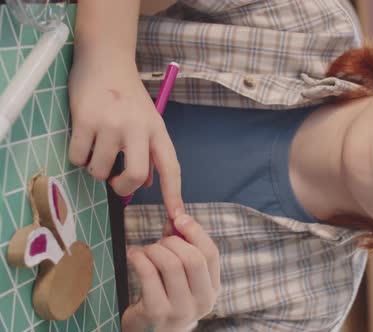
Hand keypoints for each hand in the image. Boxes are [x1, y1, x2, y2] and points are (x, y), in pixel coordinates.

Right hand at [68, 57, 182, 217]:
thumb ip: (150, 151)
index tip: (176, 217)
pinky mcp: (85, 121)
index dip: (174, 195)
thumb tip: (150, 183)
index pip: (171, 169)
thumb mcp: (149, 121)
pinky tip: (84, 139)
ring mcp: (111, 125)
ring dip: (96, 169)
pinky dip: (78, 156)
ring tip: (97, 150)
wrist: (106, 60)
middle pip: (136, 177)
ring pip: (101, 171)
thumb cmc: (128, 95)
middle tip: (115, 183)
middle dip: (122, 188)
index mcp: (157, 131)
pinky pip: (78, 157)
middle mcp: (138, 129)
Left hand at [122, 214, 220, 331]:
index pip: (211, 254)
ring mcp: (181, 310)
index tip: (179, 218)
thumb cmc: (164, 297)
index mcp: (212, 290)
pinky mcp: (157, 312)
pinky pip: (149, 274)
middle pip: (193, 258)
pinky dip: (139, 258)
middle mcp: (202, 302)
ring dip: (154, 249)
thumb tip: (176, 216)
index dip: (196, 232)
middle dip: (172, 242)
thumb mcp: (180, 275)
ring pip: (171, 264)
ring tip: (144, 251)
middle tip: (158, 242)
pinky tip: (133, 255)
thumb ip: (182, 246)